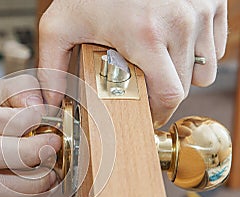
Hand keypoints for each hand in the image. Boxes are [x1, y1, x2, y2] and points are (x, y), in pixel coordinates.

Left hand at [39, 0, 226, 126]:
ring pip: (204, 68)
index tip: (149, 114)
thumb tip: (52, 102)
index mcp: (145, 35)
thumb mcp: (59, 26)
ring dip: (182, 74)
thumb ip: (52, 68)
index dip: (159, 111)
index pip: (169, 95)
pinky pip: (215, 46)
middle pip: (185, 86)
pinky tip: (172, 45)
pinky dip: (197, 52)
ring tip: (157, 63)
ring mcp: (200, 11)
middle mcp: (180, 23)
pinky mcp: (211, 3)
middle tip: (145, 84)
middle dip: (164, 93)